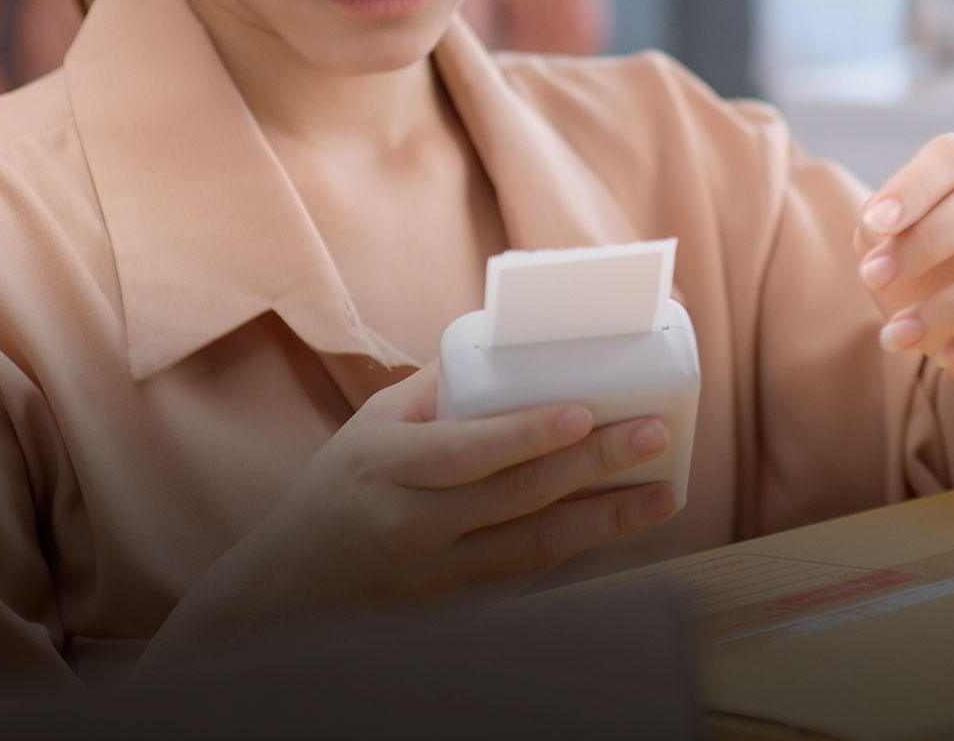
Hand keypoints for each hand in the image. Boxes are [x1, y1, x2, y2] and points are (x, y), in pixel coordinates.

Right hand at [258, 361, 677, 617]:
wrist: (291, 589)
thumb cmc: (336, 491)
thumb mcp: (372, 427)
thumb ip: (436, 390)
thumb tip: (503, 346)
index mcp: (388, 471)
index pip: (468, 452)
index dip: (528, 434)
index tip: (583, 410)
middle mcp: (415, 527)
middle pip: (517, 498)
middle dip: (592, 466)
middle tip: (651, 435)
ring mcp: (438, 577)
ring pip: (536, 547)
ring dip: (606, 520)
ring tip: (663, 493)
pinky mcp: (457, 607)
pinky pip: (528, 579)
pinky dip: (578, 552)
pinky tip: (619, 529)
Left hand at [854, 133, 953, 414]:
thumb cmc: (935, 274)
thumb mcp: (897, 248)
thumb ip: (880, 231)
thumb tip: (878, 231)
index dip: (914, 186)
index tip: (875, 223)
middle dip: (926, 241)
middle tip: (874, 278)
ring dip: (948, 308)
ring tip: (898, 336)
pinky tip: (947, 355)